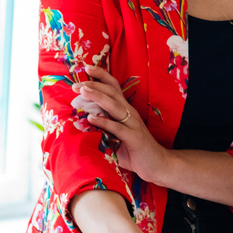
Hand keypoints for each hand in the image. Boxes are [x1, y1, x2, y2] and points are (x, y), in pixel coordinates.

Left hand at [76, 66, 166, 182]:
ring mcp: (132, 124)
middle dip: (94, 85)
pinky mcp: (134, 138)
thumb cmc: (133, 150)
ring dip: (97, 97)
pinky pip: (117, 128)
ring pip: (114, 105)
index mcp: (125, 110)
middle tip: (76, 84)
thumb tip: (80, 123)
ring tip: (83, 91)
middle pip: (112, 92)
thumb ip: (102, 127)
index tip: (86, 67)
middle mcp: (129, 113)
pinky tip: (91, 118)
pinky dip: (104, 122)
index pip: (114, 87)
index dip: (101, 76)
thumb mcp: (115, 136)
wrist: (157, 164)